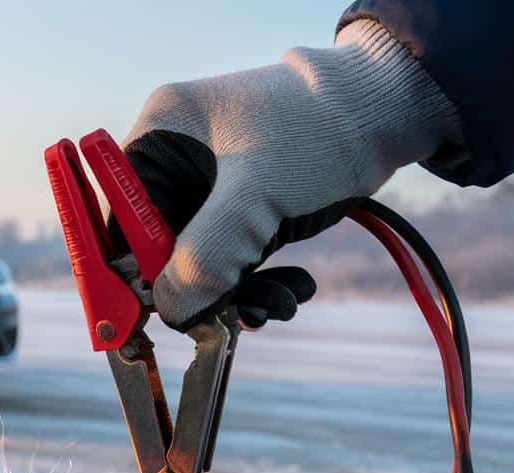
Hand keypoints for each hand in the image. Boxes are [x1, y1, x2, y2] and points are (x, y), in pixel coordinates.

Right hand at [117, 20, 458, 329]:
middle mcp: (177, 156)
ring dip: (238, 292)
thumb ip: (203, 258)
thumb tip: (168, 311)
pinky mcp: (244, 199)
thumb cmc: (320, 135)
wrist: (392, 112)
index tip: (159, 319)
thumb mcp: (255, 201)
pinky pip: (232, 253)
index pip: (122, 222)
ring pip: (201, 257)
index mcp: (159, 137)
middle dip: (203, 288)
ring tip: (282, 302)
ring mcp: (212, 180)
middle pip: (161, 247)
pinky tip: (293, 288)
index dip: (136, 274)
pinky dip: (257, 279)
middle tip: (241, 316)